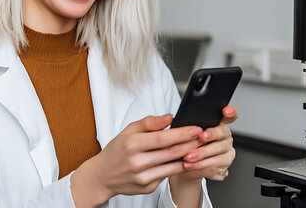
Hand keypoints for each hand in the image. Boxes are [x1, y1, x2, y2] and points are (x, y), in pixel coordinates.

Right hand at [71, 114, 201, 207]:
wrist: (102, 176)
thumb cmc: (117, 151)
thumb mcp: (128, 130)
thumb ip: (149, 122)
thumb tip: (169, 117)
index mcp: (132, 144)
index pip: (163, 138)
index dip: (182, 134)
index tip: (196, 129)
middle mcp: (137, 161)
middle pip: (171, 152)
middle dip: (191, 144)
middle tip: (203, 137)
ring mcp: (143, 176)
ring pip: (173, 165)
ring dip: (188, 156)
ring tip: (197, 148)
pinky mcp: (147, 187)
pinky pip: (167, 175)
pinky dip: (177, 167)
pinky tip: (183, 159)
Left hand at [177, 106, 237, 181]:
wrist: (185, 165)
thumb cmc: (185, 145)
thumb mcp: (184, 133)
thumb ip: (186, 126)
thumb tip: (175, 120)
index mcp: (217, 124)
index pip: (229, 115)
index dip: (230, 112)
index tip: (226, 111)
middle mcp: (225, 136)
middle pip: (223, 132)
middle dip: (212, 134)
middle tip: (201, 136)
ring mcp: (227, 150)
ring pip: (219, 150)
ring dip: (203, 153)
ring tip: (188, 155)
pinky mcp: (224, 163)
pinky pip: (215, 164)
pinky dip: (200, 164)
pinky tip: (190, 164)